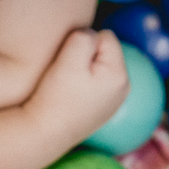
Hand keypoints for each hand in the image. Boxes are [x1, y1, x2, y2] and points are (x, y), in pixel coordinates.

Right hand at [25, 28, 129, 146]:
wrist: (44, 133)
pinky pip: (94, 82)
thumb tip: (91, 35)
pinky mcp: (102, 108)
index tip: (70, 62)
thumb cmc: (56, 95)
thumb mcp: (70, 57)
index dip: (84, 43)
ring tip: (68, 85)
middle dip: (86, 55)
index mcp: (120, 75)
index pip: (105, 36)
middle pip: (104, 51)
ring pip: (98, 66)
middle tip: (68, 74)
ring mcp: (114, 100)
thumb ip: (85, 35)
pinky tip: (71, 96)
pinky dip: (83, 84)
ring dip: (84, 69)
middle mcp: (124, 88)